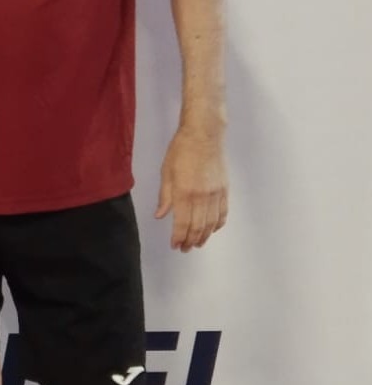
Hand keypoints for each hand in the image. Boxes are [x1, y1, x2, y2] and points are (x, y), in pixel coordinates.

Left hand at [155, 125, 227, 250]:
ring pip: (212, 223)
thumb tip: (161, 215)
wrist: (204, 135)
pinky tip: (213, 230)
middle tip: (185, 248)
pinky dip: (218, 224)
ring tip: (198, 243)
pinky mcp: (225, 189)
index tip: (175, 246)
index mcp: (184, 193)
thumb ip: (165, 196)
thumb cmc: (180, 151)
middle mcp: (202, 197)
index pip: (182, 223)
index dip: (179, 237)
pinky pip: (223, 212)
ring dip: (205, 236)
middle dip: (191, 240)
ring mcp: (216, 194)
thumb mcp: (166, 172)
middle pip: (198, 226)